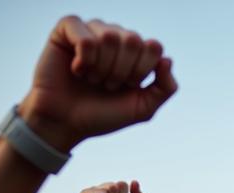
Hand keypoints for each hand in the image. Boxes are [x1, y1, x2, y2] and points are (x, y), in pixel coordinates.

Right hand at [17, 17, 176, 153]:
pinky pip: (85, 38)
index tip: (128, 86)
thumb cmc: (105, 115)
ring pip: (109, 37)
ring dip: (102, 68)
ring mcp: (91, 30)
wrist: (68, 123)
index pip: (154, 46)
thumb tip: (167, 59)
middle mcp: (115, 36)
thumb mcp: (143, 108)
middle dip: (122, 71)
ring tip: (92, 80)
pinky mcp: (67, 29)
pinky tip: (77, 71)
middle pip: (133, 40)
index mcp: (136, 52)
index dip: (142, 71)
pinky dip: (84, 61)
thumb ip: (165, 88)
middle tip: (108, 85)